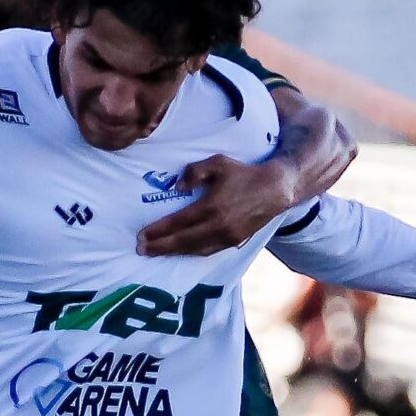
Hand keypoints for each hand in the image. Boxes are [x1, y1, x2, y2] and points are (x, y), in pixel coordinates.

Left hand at [137, 154, 304, 256]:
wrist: (275, 189)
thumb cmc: (243, 173)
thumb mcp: (218, 163)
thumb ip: (194, 171)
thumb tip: (177, 187)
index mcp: (211, 206)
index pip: (178, 222)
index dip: (158, 230)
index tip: (141, 235)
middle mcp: (218, 225)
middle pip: (182, 240)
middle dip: (159, 246)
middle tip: (140, 249)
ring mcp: (227, 236)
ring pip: (194, 249)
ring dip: (172, 252)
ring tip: (155, 252)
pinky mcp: (234, 242)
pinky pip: (207, 251)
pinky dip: (190, 253)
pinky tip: (179, 252)